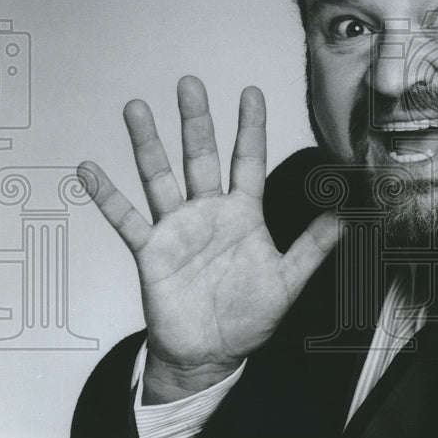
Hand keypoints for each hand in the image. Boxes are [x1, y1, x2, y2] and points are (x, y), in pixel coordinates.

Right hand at [78, 77, 339, 402]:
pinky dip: (107, 195)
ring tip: (136, 109)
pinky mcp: (151, 250)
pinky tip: (89, 168)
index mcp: (243, 213)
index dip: (250, 126)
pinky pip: (125, 219)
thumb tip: (348, 218)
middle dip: (195, 120)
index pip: (247, 160)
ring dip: (147, 144)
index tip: (250, 92)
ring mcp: (177, 228)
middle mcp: (208, 212)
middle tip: (189, 83)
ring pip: (160, 177)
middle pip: (201, 156)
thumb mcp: (289, 279)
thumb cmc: (248, 316)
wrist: (210, 353)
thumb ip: (314, 246)